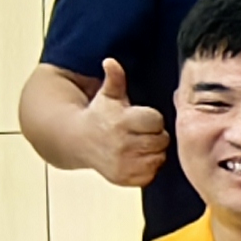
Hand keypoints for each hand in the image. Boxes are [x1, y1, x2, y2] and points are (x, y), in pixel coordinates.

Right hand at [82, 58, 170, 188]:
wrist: (78, 141)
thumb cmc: (99, 115)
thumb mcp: (108, 94)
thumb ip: (115, 78)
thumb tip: (110, 61)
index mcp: (121, 122)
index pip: (156, 121)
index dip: (151, 119)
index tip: (141, 119)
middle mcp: (122, 145)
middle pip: (161, 140)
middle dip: (155, 135)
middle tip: (141, 132)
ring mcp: (123, 164)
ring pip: (159, 157)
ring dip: (153, 151)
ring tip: (138, 144)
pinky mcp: (124, 179)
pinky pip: (152, 174)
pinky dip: (148, 167)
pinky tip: (136, 158)